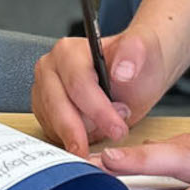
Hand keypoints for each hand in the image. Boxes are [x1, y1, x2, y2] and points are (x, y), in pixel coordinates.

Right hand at [32, 27, 173, 155]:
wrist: (137, 75)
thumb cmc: (138, 62)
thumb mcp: (146, 47)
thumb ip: (134, 52)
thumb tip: (122, 71)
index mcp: (68, 51)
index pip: (78, 85)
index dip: (98, 110)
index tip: (117, 128)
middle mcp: (50, 69)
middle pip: (60, 108)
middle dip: (88, 129)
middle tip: (113, 137)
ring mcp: (44, 91)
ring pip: (55, 124)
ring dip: (82, 135)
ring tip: (109, 128)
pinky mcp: (45, 111)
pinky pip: (54, 133)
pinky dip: (73, 141)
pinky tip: (93, 137)